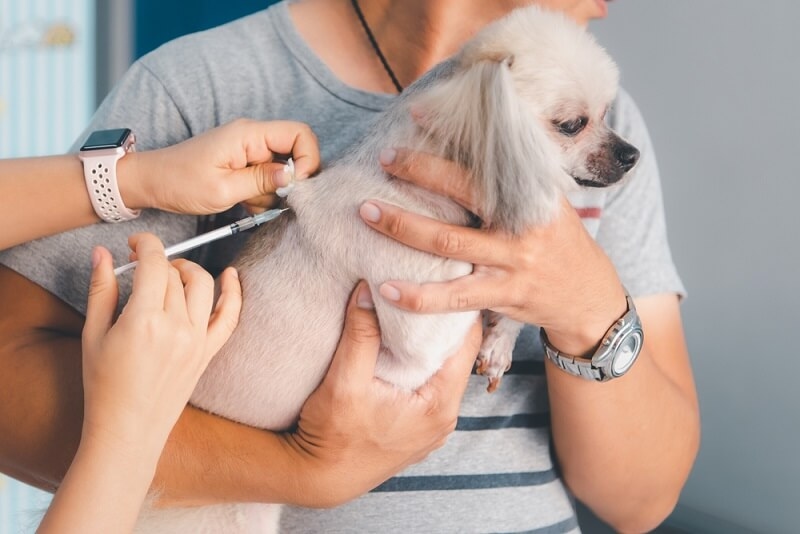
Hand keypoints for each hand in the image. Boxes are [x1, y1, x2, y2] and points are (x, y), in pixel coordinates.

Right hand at [80, 233, 241, 458]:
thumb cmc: (104, 385)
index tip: (135, 244)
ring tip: (171, 273)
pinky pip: (229, 317)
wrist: (128, 429)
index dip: (146, 245)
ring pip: (203, 286)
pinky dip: (233, 293)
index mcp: (143, 320)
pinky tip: (231, 275)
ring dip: (188, 270)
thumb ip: (101, 289)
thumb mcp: (93, 334)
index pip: (154, 264)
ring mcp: (197, 340)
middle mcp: (176, 327)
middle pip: (175, 275)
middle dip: (158, 261)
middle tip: (142, 265)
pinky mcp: (208, 352)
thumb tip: (103, 252)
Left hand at [121, 119, 319, 214]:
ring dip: (272, 192)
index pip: (300, 134)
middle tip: (271, 199)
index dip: (307, 159)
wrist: (152, 182)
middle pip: (295, 153)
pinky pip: (267, 178)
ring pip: (282, 170)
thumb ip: (262, 181)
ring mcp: (249, 149)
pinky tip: (241, 201)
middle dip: (289, 181)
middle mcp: (252, 137)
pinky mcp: (244, 162)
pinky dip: (261, 194)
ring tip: (245, 202)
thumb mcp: (223, 189)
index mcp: (249, 134)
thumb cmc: (180, 182)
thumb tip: (295, 177)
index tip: (297, 186)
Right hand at [281, 281, 480, 507]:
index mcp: (439, 406)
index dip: (456, 310)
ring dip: (430, 343)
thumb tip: (367, 290)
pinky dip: (419, 362)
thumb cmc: (332, 438)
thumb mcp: (344, 382)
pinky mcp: (416, 427)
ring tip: (416, 309)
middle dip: (442, 322)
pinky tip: (402, 344)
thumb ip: (360, 334)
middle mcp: (444, 418)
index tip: (446, 280)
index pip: (466, 344)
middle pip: (456, 356)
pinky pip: (428, 385)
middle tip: (430, 286)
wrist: (317, 480)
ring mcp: (431, 426)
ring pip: (442, 370)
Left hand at [360, 149, 627, 355]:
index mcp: (533, 193)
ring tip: (367, 214)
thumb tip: (478, 138)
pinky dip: (419, 295)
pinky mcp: (504, 295)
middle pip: (464, 192)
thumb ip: (516, 177)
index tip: (417, 116)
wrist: (589, 297)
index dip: (451, 136)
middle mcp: (524, 223)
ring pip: (450, 243)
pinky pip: (454, 296)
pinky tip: (386, 288)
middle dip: (419, 172)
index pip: (488, 156)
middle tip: (382, 160)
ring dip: (404, 228)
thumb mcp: (549, 201)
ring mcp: (513, 261)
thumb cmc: (559, 242)